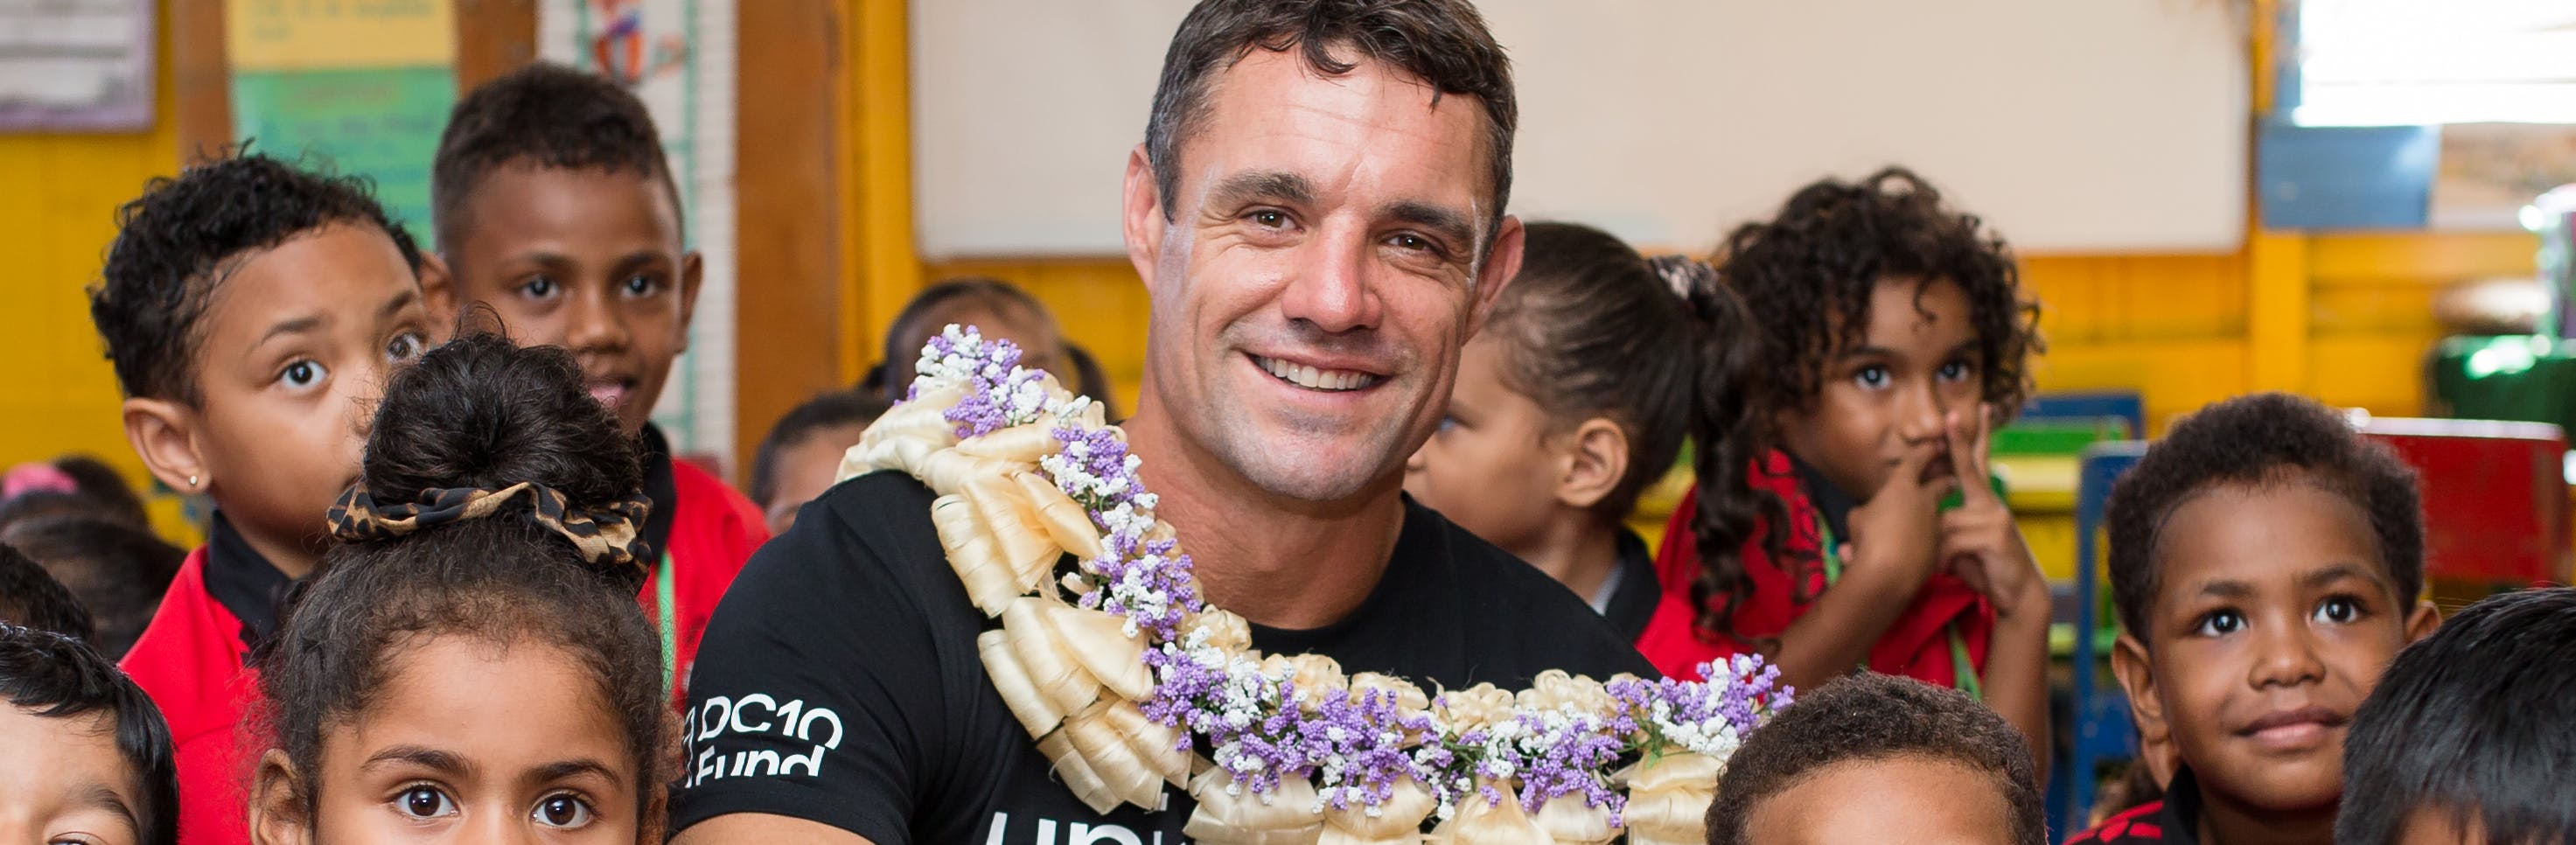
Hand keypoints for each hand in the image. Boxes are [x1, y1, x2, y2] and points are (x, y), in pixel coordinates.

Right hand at [1840, 436, 1948, 593]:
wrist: (1889, 573)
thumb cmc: (1868, 539)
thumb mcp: (1857, 518)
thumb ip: (1869, 510)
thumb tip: (1871, 513)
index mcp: (1901, 487)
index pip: (1917, 461)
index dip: (1926, 452)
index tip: (1935, 445)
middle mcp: (1924, 500)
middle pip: (1942, 484)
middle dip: (1947, 481)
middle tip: (1952, 480)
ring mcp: (1935, 522)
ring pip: (1942, 512)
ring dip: (1938, 514)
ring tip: (1938, 517)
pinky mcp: (1940, 544)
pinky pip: (1937, 537)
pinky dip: (1932, 539)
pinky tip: (1924, 547)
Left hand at [1937, 404, 2046, 618]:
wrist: (2017, 594)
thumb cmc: (1985, 568)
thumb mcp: (1960, 546)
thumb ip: (1945, 530)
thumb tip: (1924, 525)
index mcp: (1983, 502)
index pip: (1976, 464)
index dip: (1972, 439)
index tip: (1981, 409)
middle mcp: (1991, 504)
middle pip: (1968, 471)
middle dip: (1958, 443)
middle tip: (1951, 414)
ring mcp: (1995, 517)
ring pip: (1945, 521)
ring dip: (1937, 547)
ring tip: (1945, 565)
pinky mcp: (1994, 535)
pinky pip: (1952, 539)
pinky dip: (1944, 557)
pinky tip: (1952, 568)